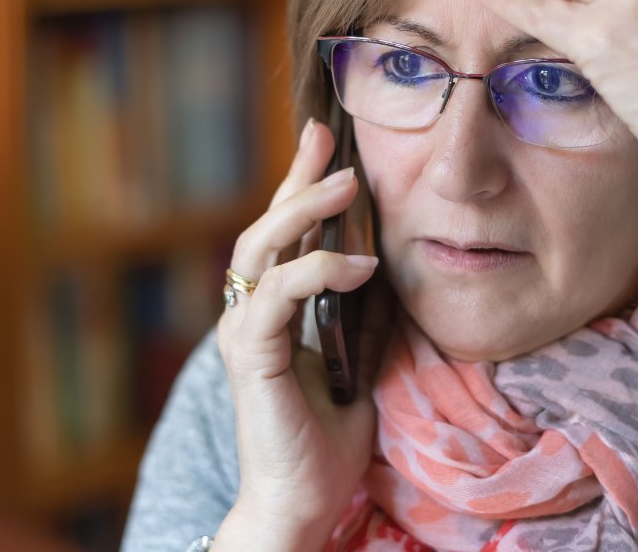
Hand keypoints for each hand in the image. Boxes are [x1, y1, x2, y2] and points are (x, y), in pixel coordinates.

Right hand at [214, 118, 388, 548]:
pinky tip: (360, 264)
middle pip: (265, 227)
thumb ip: (363, 313)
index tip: (327, 141)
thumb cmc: (328, 438)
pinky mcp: (251, 356)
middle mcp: (251, 314)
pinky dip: (317, 272)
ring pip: (261, 248)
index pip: (286, 236)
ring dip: (304, 209)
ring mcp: (244, 332)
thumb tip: (392, 264)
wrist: (302, 501)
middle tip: (326, 137)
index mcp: (274, 312)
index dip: (302, 187)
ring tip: (348, 182)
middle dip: (296, 178)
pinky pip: (279, 296)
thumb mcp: (360, 359)